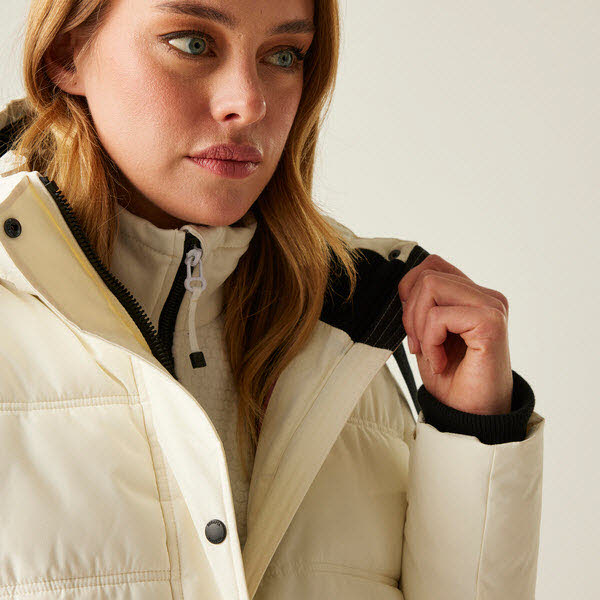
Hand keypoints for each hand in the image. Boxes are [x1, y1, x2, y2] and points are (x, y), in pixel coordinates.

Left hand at [398, 254, 512, 414]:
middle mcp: (487, 296)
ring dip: (419, 326)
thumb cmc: (451, 379)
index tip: (413, 329)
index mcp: (473, 295)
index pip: (431, 265)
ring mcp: (492, 306)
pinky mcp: (491, 322)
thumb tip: (403, 285)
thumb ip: (421, 305)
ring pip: (429, 286)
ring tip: (431, 353)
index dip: (410, 292)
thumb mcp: (426, 334)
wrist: (471, 418)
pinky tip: (441, 363)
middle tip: (419, 346)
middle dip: (410, 313)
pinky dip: (430, 341)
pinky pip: (439, 316)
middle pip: (426, 275)